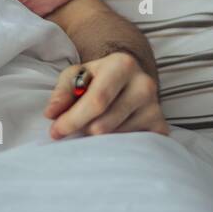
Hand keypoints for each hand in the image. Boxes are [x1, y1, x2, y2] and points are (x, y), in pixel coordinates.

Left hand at [43, 51, 169, 138]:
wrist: (126, 78)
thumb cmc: (96, 78)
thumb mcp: (75, 75)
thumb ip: (62, 92)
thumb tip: (52, 114)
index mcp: (122, 65)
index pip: (97, 100)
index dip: (73, 119)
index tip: (55, 132)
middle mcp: (144, 84)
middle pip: (104, 124)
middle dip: (82, 131)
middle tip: (71, 131)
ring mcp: (155, 107)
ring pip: (116, 138)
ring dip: (98, 139)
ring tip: (92, 126)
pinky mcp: (160, 126)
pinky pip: (131, 146)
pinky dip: (116, 145)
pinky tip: (110, 136)